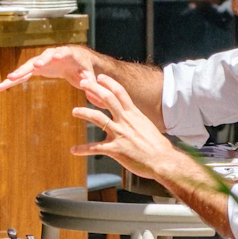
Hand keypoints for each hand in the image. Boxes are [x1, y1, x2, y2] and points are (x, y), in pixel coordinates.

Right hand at [0, 44, 100, 91]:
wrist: (75, 62)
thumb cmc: (84, 67)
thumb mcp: (89, 75)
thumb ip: (90, 82)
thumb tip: (89, 88)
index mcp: (68, 54)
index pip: (63, 52)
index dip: (59, 54)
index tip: (56, 56)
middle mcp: (52, 55)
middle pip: (43, 57)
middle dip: (37, 62)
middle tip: (33, 67)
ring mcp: (42, 61)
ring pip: (29, 66)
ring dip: (19, 72)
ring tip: (8, 79)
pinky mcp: (35, 68)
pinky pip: (23, 74)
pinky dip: (13, 80)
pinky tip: (1, 86)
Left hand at [72, 74, 212, 191]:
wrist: (163, 161)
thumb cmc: (158, 147)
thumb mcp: (147, 127)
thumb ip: (136, 121)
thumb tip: (132, 120)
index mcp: (134, 114)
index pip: (120, 92)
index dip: (109, 83)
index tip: (100, 77)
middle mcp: (126, 120)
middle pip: (107, 98)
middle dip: (93, 88)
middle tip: (82, 83)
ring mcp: (120, 134)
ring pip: (97, 118)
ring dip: (84, 113)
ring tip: (75, 111)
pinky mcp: (115, 149)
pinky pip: (95, 148)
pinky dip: (83, 149)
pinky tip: (74, 150)